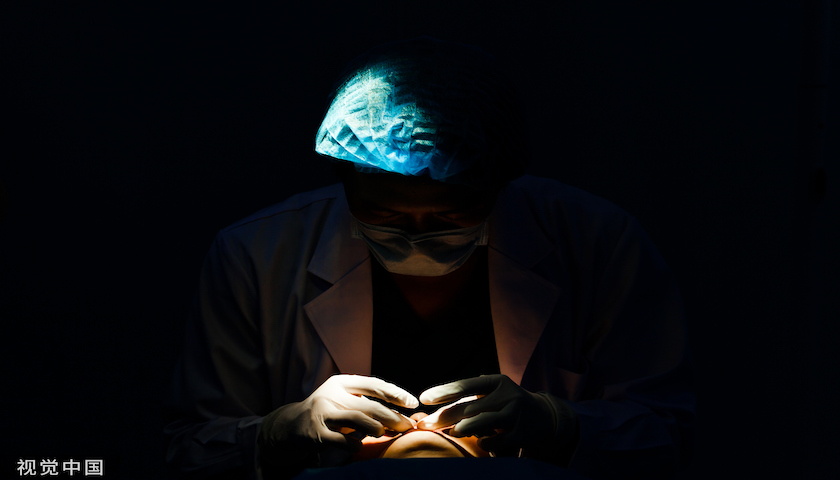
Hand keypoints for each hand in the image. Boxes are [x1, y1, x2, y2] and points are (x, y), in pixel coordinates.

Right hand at [258, 375, 418, 467]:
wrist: (291, 424)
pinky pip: (341, 439)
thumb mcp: (343, 398)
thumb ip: (365, 401)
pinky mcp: (316, 432)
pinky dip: (354, 443)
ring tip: (384, 434)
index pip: (373, 384)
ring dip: (375, 428)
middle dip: (392, 416)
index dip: (395, 393)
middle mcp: (331, 394)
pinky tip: (359, 445)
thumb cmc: (327, 411)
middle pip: (368, 404)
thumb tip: (401, 413)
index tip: (412, 402)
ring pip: (356, 419)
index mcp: (341, 382)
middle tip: (407, 426)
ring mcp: (323, 413)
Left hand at [416, 374, 557, 451]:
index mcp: (496, 382)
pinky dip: (486, 442)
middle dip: (444, 417)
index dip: (444, 391)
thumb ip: (470, 398)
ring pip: (483, 422)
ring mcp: (515, 413)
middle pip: (469, 406)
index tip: (424, 398)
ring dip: (464, 428)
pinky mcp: (522, 432)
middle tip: (424, 425)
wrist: (544, 415)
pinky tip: (481, 443)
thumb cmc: (507, 403)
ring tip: (452, 432)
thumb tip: (434, 408)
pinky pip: (498, 439)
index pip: (465, 385)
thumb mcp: (493, 393)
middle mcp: (506, 394)